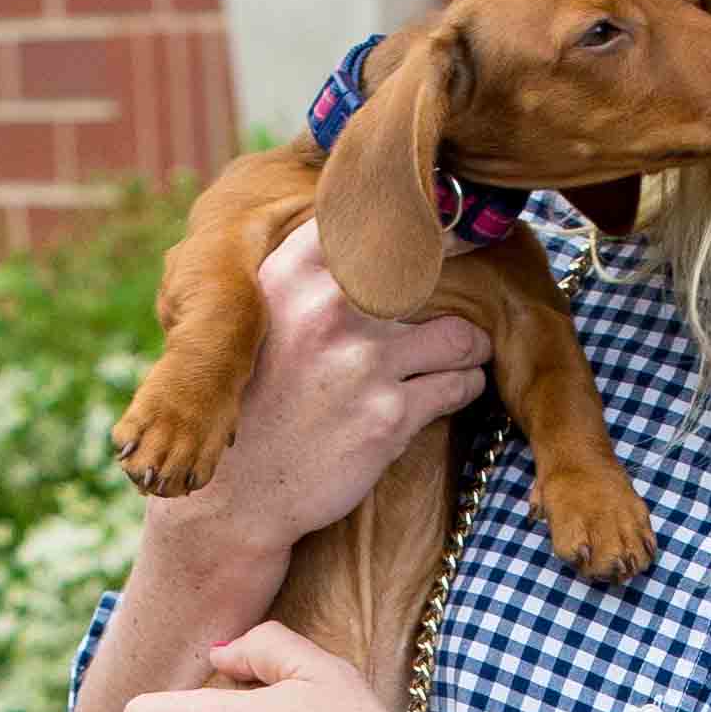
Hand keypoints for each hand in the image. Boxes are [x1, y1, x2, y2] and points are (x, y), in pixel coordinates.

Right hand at [142, 219, 493, 582]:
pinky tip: (448, 389)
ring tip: (461, 352)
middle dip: (462, 281)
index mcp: (294, 274)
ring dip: (469, 346)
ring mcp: (363, 362)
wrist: (237, 492)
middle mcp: (329, 307)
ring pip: (461, 335)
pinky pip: (459, 385)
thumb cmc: (258, 397)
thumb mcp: (262, 315)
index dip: (426, 221)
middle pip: (436, 270)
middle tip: (473, 288)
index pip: (379, 219)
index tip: (451, 222)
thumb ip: (310, 269)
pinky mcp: (389, 415)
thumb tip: (366, 222)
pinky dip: (463, 386)